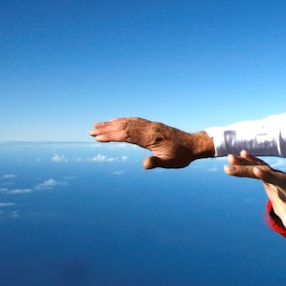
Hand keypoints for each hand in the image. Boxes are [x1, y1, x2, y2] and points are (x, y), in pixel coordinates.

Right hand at [90, 117, 213, 168]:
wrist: (194, 144)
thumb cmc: (182, 155)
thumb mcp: (170, 163)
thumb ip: (156, 162)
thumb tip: (144, 164)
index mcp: (150, 137)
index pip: (126, 135)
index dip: (110, 136)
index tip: (97, 137)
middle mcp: (149, 128)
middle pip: (124, 126)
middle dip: (106, 129)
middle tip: (90, 131)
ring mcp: (151, 125)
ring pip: (128, 122)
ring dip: (112, 123)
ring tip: (97, 125)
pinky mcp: (153, 125)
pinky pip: (134, 120)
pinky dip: (123, 120)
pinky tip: (116, 122)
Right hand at [224, 151, 285, 244]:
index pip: (282, 181)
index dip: (270, 176)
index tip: (258, 170)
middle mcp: (285, 181)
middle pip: (268, 172)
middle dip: (252, 168)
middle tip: (235, 162)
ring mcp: (276, 177)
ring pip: (260, 167)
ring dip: (245, 164)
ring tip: (228, 159)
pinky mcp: (269, 177)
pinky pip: (256, 167)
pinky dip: (246, 163)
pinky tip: (233, 157)